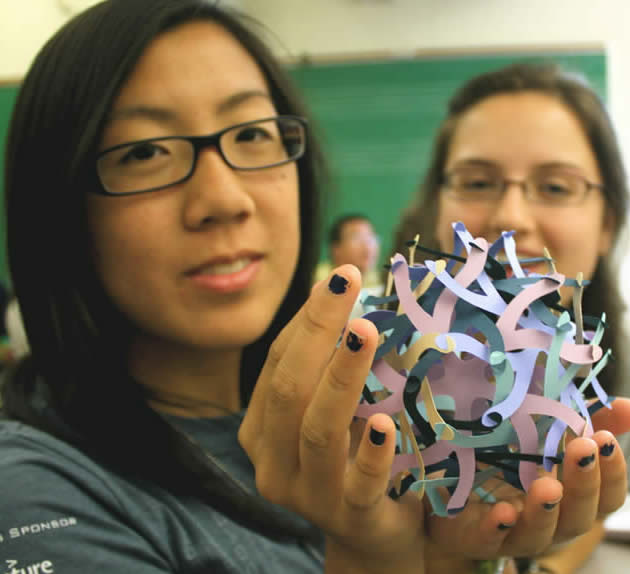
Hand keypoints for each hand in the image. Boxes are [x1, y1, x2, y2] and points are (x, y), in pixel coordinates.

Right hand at [239, 265, 424, 572]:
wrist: (371, 533)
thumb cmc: (349, 457)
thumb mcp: (329, 410)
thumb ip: (326, 365)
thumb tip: (345, 294)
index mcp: (261, 429)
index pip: (278, 364)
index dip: (306, 318)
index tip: (339, 275)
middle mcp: (272, 461)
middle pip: (289, 388)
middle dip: (318, 330)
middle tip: (347, 282)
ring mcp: (307, 494)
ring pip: (316, 430)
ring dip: (341, 376)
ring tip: (365, 330)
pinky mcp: (349, 518)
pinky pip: (358, 484)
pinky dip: (370, 452)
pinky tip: (384, 421)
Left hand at [425, 398, 629, 560]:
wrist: (449, 496)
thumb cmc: (506, 467)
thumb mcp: (543, 441)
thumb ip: (583, 424)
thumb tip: (626, 406)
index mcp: (570, 501)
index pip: (606, 497)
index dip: (613, 473)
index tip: (606, 439)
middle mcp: (549, 522)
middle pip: (579, 516)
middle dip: (584, 483)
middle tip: (583, 449)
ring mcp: (513, 533)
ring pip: (539, 534)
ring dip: (546, 510)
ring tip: (548, 486)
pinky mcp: (476, 537)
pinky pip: (489, 539)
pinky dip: (497, 527)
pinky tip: (502, 511)